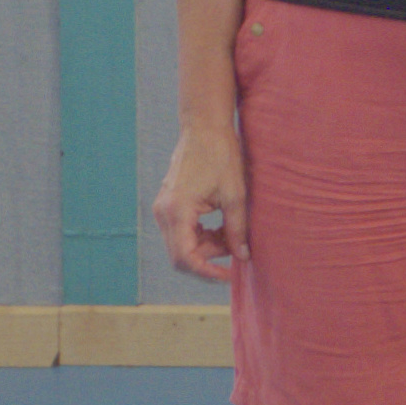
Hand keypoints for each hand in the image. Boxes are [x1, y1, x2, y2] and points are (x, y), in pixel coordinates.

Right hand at [151, 123, 245, 282]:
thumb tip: (242, 256)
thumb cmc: (221, 156)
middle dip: (208, 258)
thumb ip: (237, 228)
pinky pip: (180, 231)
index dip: (207, 271)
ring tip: (231, 233)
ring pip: (180, 244)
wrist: (204, 128)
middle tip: (236, 248)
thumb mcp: (235, 195)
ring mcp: (162, 208)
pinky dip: (199, 235)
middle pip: (181, 254)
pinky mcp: (167, 204)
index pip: (185, 257)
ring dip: (205, 246)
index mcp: (177, 211)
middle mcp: (163, 212)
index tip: (228, 276)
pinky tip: (220, 226)